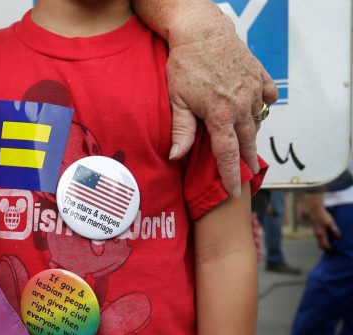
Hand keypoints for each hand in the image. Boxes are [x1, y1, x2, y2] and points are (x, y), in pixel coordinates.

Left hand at [165, 6, 277, 196]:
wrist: (202, 32)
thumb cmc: (184, 66)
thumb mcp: (176, 100)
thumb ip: (180, 131)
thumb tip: (176, 157)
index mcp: (220, 115)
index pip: (228, 155)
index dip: (231, 175)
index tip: (234, 192)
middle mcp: (241, 105)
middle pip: (247, 142)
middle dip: (246, 161)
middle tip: (247, 176)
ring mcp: (253, 90)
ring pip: (257, 120)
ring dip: (251, 133)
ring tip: (246, 144)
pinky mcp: (260, 76)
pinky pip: (268, 97)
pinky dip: (262, 105)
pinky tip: (253, 110)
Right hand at [308, 193, 339, 250]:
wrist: (315, 211)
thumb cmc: (323, 216)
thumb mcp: (331, 223)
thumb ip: (334, 230)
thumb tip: (338, 237)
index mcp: (321, 234)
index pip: (325, 245)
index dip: (329, 249)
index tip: (334, 251)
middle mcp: (317, 235)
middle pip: (320, 245)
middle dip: (325, 249)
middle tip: (331, 251)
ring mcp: (315, 233)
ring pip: (319, 242)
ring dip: (323, 245)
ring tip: (329, 246)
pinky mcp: (315, 230)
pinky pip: (318, 238)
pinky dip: (322, 241)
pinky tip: (326, 239)